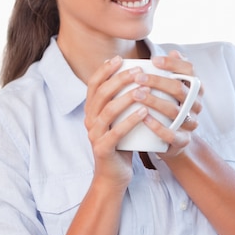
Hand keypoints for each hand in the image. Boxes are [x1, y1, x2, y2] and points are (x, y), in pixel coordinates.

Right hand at [83, 56, 148, 188]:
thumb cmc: (122, 143)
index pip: (93, 85)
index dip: (105, 70)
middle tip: (138, 71)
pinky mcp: (103, 149)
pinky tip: (144, 111)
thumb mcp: (120, 119)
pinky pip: (116, 132)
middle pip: (101, 94)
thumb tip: (141, 75)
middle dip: (119, 79)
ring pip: (108, 111)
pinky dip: (130, 120)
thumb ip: (124, 101)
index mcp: (92, 111)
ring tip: (143, 88)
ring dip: (126, 97)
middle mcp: (89, 120)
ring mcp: (94, 135)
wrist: (113, 175)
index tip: (120, 59)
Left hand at [135, 51, 202, 157]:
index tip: (153, 60)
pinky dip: (157, 126)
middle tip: (137, 78)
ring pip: (174, 110)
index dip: (173, 64)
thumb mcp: (172, 90)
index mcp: (195, 88)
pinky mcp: (183, 140)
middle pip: (179, 89)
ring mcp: (190, 123)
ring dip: (154, 101)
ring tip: (136, 95)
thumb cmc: (168, 108)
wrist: (173, 142)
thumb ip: (172, 72)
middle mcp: (195, 104)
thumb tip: (174, 52)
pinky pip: (172, 134)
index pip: (189, 71)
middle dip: (158, 82)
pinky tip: (144, 118)